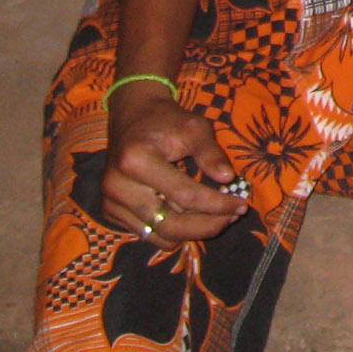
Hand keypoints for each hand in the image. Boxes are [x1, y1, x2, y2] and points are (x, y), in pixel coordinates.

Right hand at [101, 90, 248, 244]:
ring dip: (192, 232)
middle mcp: (118, 187)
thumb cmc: (167, 120)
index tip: (242, 205)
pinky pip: (148, 233)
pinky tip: (191, 216)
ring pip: (160, 236)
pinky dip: (173, 230)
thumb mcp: (195, 128)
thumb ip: (211, 154)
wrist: (133, 116)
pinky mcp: (111, 212)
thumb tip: (228, 179)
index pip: (185, 195)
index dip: (218, 204)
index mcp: (137, 161)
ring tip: (216, 218)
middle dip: (207, 226)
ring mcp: (111, 202)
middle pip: (170, 225)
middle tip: (232, 218)